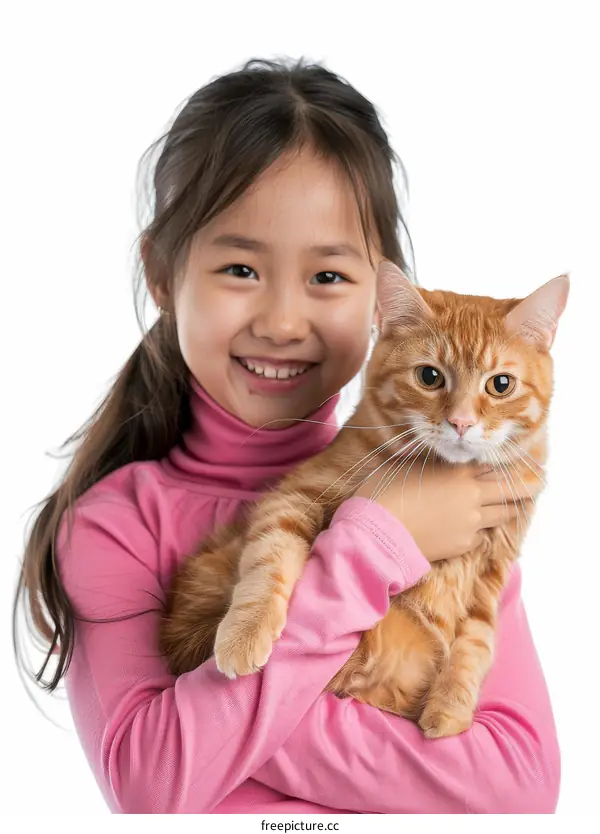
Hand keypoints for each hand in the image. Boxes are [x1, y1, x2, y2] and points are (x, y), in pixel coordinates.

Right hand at [354, 459, 538, 561]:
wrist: (377, 534)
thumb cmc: (384, 493)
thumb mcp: (404, 466)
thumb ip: (426, 462)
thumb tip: (432, 457)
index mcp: (458, 472)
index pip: (492, 466)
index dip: (508, 464)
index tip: (521, 463)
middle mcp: (471, 496)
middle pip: (510, 489)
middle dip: (529, 485)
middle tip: (542, 480)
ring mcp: (471, 523)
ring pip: (502, 513)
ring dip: (509, 507)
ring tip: (516, 504)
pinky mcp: (463, 545)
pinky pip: (481, 535)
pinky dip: (481, 529)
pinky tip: (475, 528)